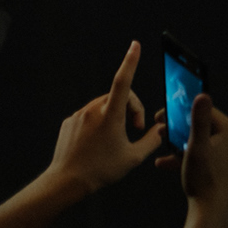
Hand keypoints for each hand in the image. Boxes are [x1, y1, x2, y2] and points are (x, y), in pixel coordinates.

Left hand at [47, 41, 165, 193]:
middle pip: (119, 97)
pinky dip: (99, 122)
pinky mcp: (69, 122)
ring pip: (104, 105)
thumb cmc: (101, 170)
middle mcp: (93, 111)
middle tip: (136, 128)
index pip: (123, 82)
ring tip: (117, 138)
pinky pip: (89, 115)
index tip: (134, 46)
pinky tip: (99, 141)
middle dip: (131, 108)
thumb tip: (162, 129)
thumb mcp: (134, 157)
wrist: (66, 181)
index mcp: (110, 116)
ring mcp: (79, 116)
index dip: (130, 62)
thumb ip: (152, 140)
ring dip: (115, 115)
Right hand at [155, 94, 227, 204]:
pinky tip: (162, 163)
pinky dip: (183, 156)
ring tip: (160, 144)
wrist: (211, 209)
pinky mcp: (220, 161)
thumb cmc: (204, 177)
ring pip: (196, 139)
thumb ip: (198, 120)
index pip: (203, 110)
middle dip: (177, 127)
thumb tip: (202, 94)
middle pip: (199, 124)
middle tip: (159, 129)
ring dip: (177, 142)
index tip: (160, 115)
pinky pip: (199, 153)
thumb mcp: (196, 146)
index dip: (180, 110)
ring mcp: (227, 149)